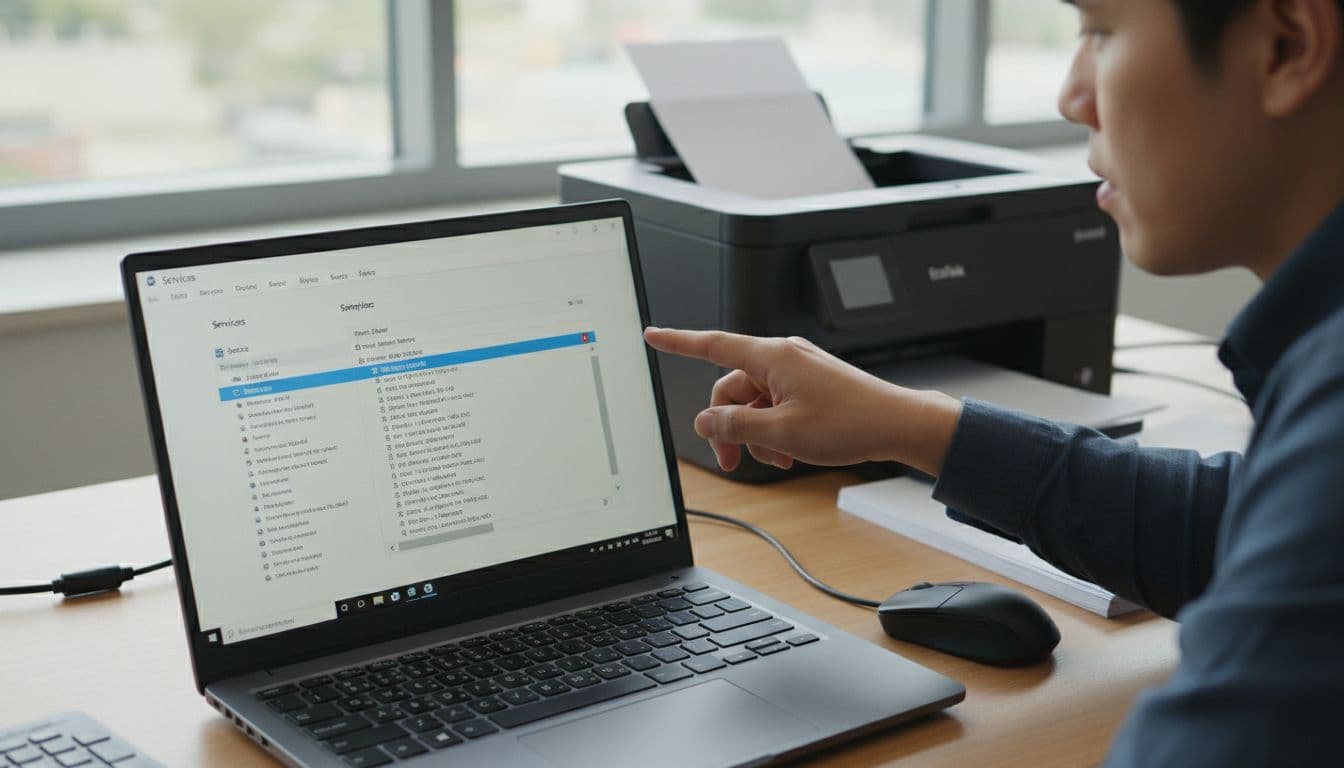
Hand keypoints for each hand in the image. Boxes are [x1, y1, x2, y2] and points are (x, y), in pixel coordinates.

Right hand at [643, 327, 962, 474]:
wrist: (897, 425)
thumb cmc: (850, 422)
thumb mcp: (781, 432)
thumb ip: (735, 425)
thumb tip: (706, 420)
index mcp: (772, 356)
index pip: (711, 345)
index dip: (677, 342)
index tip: (653, 335)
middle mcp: (782, 357)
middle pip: (730, 388)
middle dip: (727, 425)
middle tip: (732, 460)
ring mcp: (797, 371)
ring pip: (753, 402)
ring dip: (755, 433)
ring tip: (776, 458)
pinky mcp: (809, 385)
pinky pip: (775, 405)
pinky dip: (774, 429)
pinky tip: (789, 451)